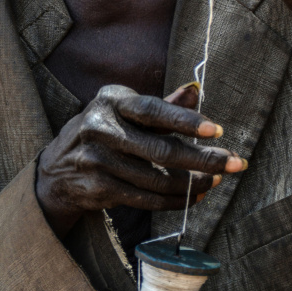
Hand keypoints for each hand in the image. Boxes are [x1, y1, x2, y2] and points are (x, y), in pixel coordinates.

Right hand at [36, 83, 245, 237]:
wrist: (57, 168)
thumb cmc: (104, 130)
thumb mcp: (125, 110)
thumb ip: (162, 104)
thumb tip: (195, 90)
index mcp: (111, 100)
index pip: (152, 111)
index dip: (185, 121)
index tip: (216, 130)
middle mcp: (101, 128)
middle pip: (160, 150)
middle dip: (203, 159)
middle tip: (234, 163)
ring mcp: (98, 161)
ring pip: (157, 179)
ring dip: (193, 183)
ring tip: (216, 180)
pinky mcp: (100, 188)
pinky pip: (147, 199)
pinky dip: (175, 200)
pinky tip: (195, 196)